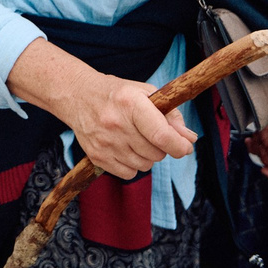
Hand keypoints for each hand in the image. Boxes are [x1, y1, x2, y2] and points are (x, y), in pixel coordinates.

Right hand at [63, 72, 195, 180]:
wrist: (77, 96)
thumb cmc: (117, 94)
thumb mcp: (145, 93)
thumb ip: (171, 115)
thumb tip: (189, 139)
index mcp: (130, 103)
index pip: (162, 135)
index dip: (180, 146)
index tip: (187, 147)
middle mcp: (116, 124)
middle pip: (156, 153)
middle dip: (162, 147)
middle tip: (153, 134)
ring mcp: (105, 143)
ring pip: (145, 166)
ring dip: (147, 156)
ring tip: (136, 139)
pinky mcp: (96, 157)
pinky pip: (129, 174)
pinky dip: (133, 165)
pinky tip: (125, 148)